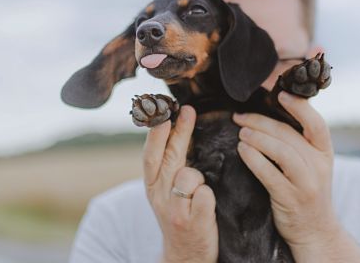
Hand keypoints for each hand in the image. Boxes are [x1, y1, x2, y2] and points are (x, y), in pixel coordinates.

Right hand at [142, 105, 217, 262]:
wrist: (185, 256)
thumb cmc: (180, 216)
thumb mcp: (167, 192)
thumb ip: (170, 165)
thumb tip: (176, 127)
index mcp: (151, 187)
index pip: (150, 155)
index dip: (156, 133)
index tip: (164, 112)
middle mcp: (159, 197)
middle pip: (169, 158)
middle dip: (179, 131)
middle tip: (188, 111)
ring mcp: (176, 210)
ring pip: (189, 176)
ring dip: (198, 178)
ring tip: (198, 193)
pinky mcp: (193, 222)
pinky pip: (205, 195)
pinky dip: (208, 195)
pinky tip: (206, 205)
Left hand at [233, 92, 359, 261]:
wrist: (315, 232)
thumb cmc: (306, 192)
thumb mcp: (312, 165)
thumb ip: (299, 143)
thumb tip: (273, 114)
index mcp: (325, 153)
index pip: (317, 124)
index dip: (299, 107)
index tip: (280, 95)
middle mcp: (319, 166)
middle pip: (290, 135)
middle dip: (262, 121)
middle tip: (240, 116)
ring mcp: (306, 183)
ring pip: (282, 152)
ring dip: (258, 138)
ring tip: (240, 132)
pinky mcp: (291, 199)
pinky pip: (270, 175)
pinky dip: (254, 160)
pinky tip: (242, 151)